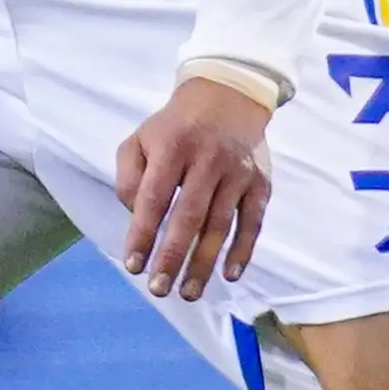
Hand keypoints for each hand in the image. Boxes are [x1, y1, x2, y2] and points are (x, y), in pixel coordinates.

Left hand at [117, 73, 273, 300]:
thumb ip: (128, 176)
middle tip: (159, 289)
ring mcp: (238, 172)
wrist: (228, 96)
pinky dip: (243, 249)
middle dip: (173, 256)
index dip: (143, 234)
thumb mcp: (140, 138)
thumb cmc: (175, 127)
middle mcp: (207, 159)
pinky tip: (230, 275)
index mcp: (172, 146)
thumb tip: (137, 216)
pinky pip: (253, 221)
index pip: (154, 197)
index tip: (134, 266)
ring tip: (189, 293)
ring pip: (220, 224)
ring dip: (204, 263)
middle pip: (189, 216)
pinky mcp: (260, 183)